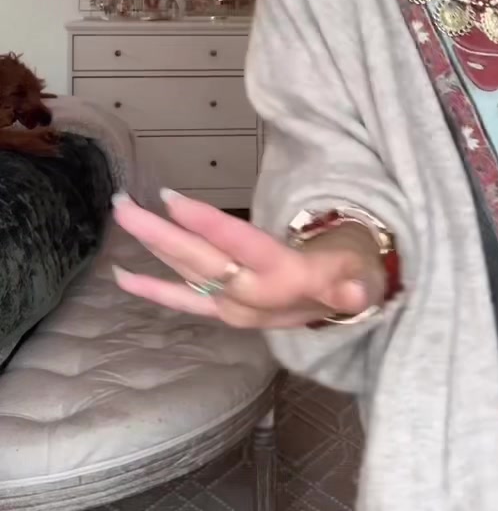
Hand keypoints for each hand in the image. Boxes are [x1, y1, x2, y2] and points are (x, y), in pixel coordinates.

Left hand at [111, 190, 385, 328]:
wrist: (348, 305)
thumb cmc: (354, 272)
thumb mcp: (362, 274)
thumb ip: (355, 286)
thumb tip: (355, 293)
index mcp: (286, 279)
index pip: (240, 246)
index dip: (207, 223)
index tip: (171, 200)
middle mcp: (252, 296)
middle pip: (200, 261)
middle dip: (160, 233)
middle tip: (123, 205)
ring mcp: (234, 306)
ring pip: (187, 273)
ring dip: (152, 246)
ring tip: (122, 214)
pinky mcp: (225, 310)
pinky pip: (184, 300)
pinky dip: (153, 288)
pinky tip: (121, 276)